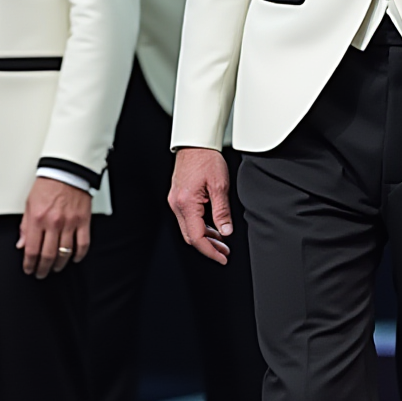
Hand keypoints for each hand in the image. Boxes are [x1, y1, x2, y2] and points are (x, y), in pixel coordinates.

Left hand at [18, 179, 92, 278]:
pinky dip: (79, 254)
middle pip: (47, 255)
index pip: (31, 250)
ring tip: (56, 267)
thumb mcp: (29, 204)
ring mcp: (70, 223)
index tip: (29, 269)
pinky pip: (83, 243)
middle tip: (41, 273)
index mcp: (37, 218)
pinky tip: (74, 258)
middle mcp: (53, 223)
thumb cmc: (47, 184)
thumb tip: (22, 243)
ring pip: (64, 252)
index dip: (29, 264)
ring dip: (59, 264)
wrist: (66, 170)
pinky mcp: (83, 220)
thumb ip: (25, 226)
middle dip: (43, 268)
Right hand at [169, 147, 232, 264]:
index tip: (222, 257)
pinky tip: (212, 227)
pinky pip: (187, 218)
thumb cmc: (206, 158)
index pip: (197, 237)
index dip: (210, 251)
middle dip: (208, 247)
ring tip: (221, 241)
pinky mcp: (178, 197)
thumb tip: (226, 232)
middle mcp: (177, 204)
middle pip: (190, 236)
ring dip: (204, 237)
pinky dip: (199, 226)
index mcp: (186, 203)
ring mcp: (175, 201)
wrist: (195, 143)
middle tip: (225, 251)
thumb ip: (222, 212)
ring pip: (188, 228)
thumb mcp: (220, 186)